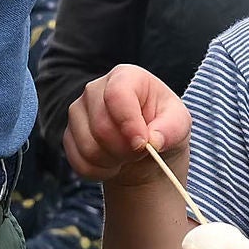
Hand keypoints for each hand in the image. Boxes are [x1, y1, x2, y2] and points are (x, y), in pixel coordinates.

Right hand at [65, 65, 189, 186]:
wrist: (145, 149)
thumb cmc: (163, 127)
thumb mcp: (179, 124)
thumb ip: (171, 129)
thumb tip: (154, 140)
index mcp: (125, 76)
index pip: (117, 95)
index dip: (129, 123)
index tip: (142, 144)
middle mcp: (95, 89)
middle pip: (101, 126)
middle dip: (125, 149)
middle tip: (140, 152)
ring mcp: (78, 112)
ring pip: (89, 148)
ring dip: (113, 162)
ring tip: (128, 157)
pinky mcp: (69, 136)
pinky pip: (79, 162)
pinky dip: (100, 172)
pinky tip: (113, 164)